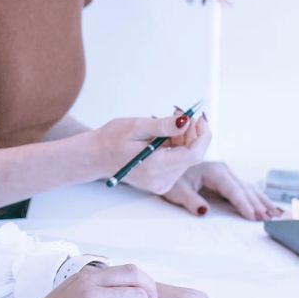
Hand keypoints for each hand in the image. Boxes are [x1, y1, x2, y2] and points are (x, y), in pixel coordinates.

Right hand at [84, 111, 210, 194]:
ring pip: (185, 159)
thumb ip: (163, 126)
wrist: (96, 156)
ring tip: (168, 123)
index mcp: (156, 166)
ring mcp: (161, 184)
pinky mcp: (159, 183)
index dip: (202, 135)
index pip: (194, 155)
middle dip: (191, 133)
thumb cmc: (112, 139)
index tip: (199, 117)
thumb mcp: (137, 126)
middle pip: (191, 156)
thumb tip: (186, 121)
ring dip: (183, 140)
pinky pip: (177, 164)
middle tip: (181, 113)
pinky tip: (164, 137)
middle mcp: (161, 180)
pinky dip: (176, 148)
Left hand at [162, 160, 282, 219]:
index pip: (233, 189)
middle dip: (258, 204)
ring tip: (275, 215)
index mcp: (213, 170)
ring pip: (248, 189)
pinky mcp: (227, 180)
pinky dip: (257, 198)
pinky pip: (245, 189)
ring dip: (262, 202)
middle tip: (269, 219)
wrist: (167, 166)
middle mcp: (223, 170)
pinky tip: (268, 206)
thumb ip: (190, 200)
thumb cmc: (171, 178)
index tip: (252, 216)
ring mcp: (227, 174)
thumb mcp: (176, 190)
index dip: (243, 203)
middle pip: (245, 189)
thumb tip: (203, 211)